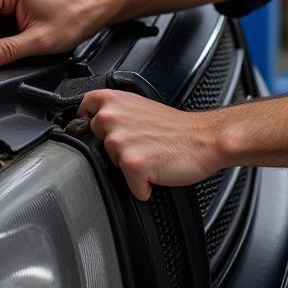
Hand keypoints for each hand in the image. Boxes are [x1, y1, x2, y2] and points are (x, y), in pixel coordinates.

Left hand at [78, 90, 225, 200]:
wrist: (203, 139)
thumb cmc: (176, 126)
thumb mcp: (139, 105)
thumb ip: (115, 110)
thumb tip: (95, 120)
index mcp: (114, 100)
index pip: (84, 107)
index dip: (88, 119)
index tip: (96, 127)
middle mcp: (112, 118)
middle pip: (93, 140)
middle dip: (112, 147)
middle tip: (137, 145)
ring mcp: (120, 142)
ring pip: (110, 163)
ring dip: (128, 166)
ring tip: (148, 157)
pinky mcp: (132, 164)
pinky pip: (129, 185)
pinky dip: (141, 186)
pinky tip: (154, 174)